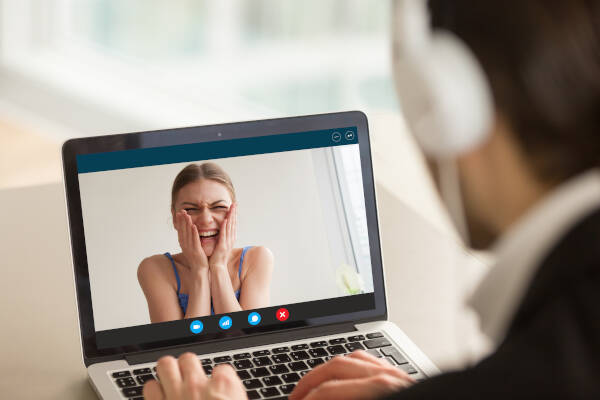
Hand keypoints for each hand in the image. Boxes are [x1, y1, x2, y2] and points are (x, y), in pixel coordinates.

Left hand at [144, 353, 246, 399]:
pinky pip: (150, 387)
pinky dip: (154, 390)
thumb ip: (233, 395)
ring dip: (168, 372)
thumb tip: (232, 394)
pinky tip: (160, 396)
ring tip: (171, 380)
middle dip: (188, 366)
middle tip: (191, 377)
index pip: (221, 368)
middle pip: (188, 357)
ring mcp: (177, 395)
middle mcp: (199, 385)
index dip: (219, 378)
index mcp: (224, 386)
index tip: (218, 385)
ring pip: (165, 364)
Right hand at [175, 210, 208, 273]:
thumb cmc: (197, 258)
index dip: (179, 221)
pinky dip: (194, 233)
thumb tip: (188, 232)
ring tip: (187, 215)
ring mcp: (190, 248)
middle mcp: (185, 245)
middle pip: (183, 230)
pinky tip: (193, 226)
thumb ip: (189, 239)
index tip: (179, 213)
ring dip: (187, 224)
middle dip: (182, 220)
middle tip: (181, 210)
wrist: (200, 270)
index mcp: (184, 244)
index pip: (181, 230)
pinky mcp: (196, 250)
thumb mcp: (191, 247)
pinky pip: (194, 240)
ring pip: (188, 233)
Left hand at [208, 203, 236, 269]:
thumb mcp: (221, 244)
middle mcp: (231, 239)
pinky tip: (225, 220)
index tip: (234, 207)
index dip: (234, 215)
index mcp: (230, 238)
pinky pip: (224, 234)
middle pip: (233, 223)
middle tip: (235, 204)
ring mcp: (227, 242)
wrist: (217, 267)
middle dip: (234, 213)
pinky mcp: (223, 246)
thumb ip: (222, 236)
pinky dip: (225, 227)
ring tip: (231, 209)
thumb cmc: (217, 256)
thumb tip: (222, 230)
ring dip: (230, 217)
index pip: (233, 224)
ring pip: (230, 227)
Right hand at [289, 350, 414, 399]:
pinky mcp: (404, 377)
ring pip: (352, 358)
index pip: (328, 392)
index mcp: (379, 392)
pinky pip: (371, 361)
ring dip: (327, 371)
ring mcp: (398, 374)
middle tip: (295, 398)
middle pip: (336, 366)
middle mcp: (389, 378)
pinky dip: (350, 367)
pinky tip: (342, 378)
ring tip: (313, 388)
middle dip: (309, 383)